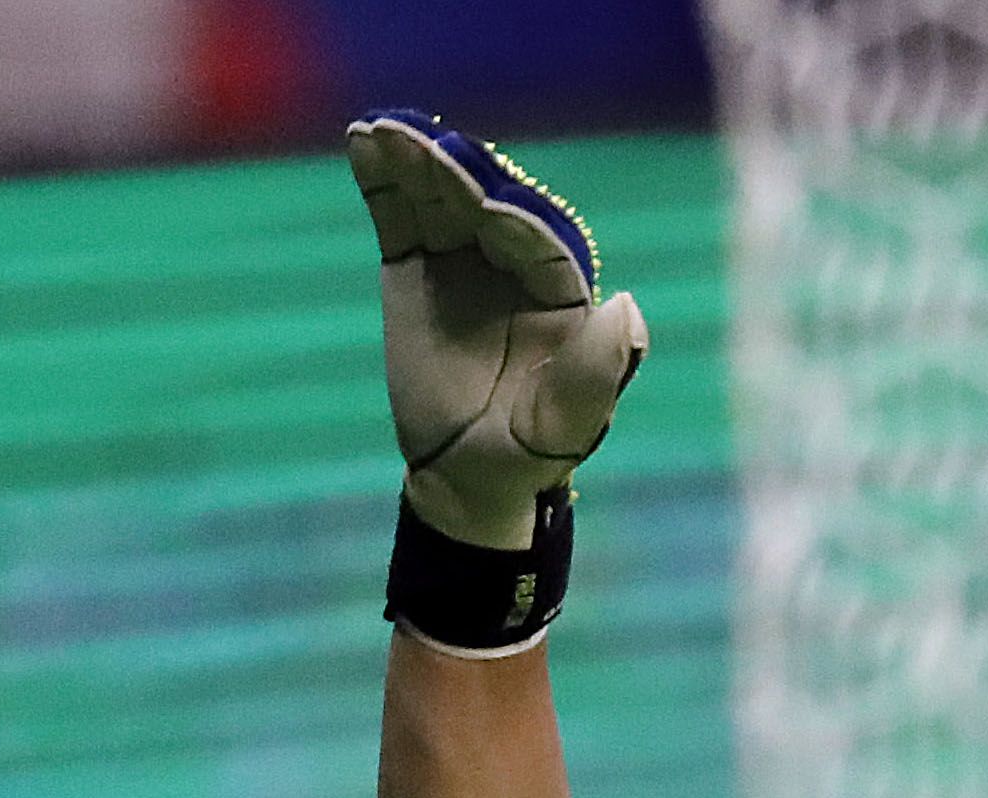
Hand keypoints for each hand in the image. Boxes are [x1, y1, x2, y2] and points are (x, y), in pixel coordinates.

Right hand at [346, 112, 648, 554]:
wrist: (467, 476)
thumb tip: (626, 305)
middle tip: (420, 142)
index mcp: (563, 291)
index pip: (537, 241)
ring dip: (413, 163)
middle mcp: (515, 263)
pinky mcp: (416, 265)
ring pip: (439, 201)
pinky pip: (398, 216)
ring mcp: (463, 259)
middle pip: (484, 206)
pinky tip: (361, 143)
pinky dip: (381, 181)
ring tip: (382, 131)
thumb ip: (598, 373)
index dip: (510, 218)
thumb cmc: (528, 455)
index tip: (483, 201)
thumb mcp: (567, 426)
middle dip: (454, 174)